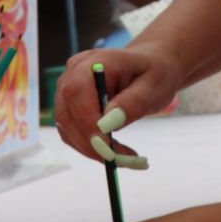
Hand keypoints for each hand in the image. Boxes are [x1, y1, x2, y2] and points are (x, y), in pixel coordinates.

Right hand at [54, 44, 181, 162]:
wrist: (151, 65)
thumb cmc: (154, 72)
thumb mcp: (153, 87)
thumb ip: (131, 103)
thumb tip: (105, 124)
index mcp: (95, 60)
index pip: (76, 92)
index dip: (87, 123)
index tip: (108, 149)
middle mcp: (74, 72)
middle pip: (66, 114)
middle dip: (90, 144)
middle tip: (122, 161)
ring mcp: (68, 89)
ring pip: (67, 128)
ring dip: (92, 150)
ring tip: (126, 158)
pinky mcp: (71, 106)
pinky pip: (73, 132)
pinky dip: (91, 147)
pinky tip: (116, 152)